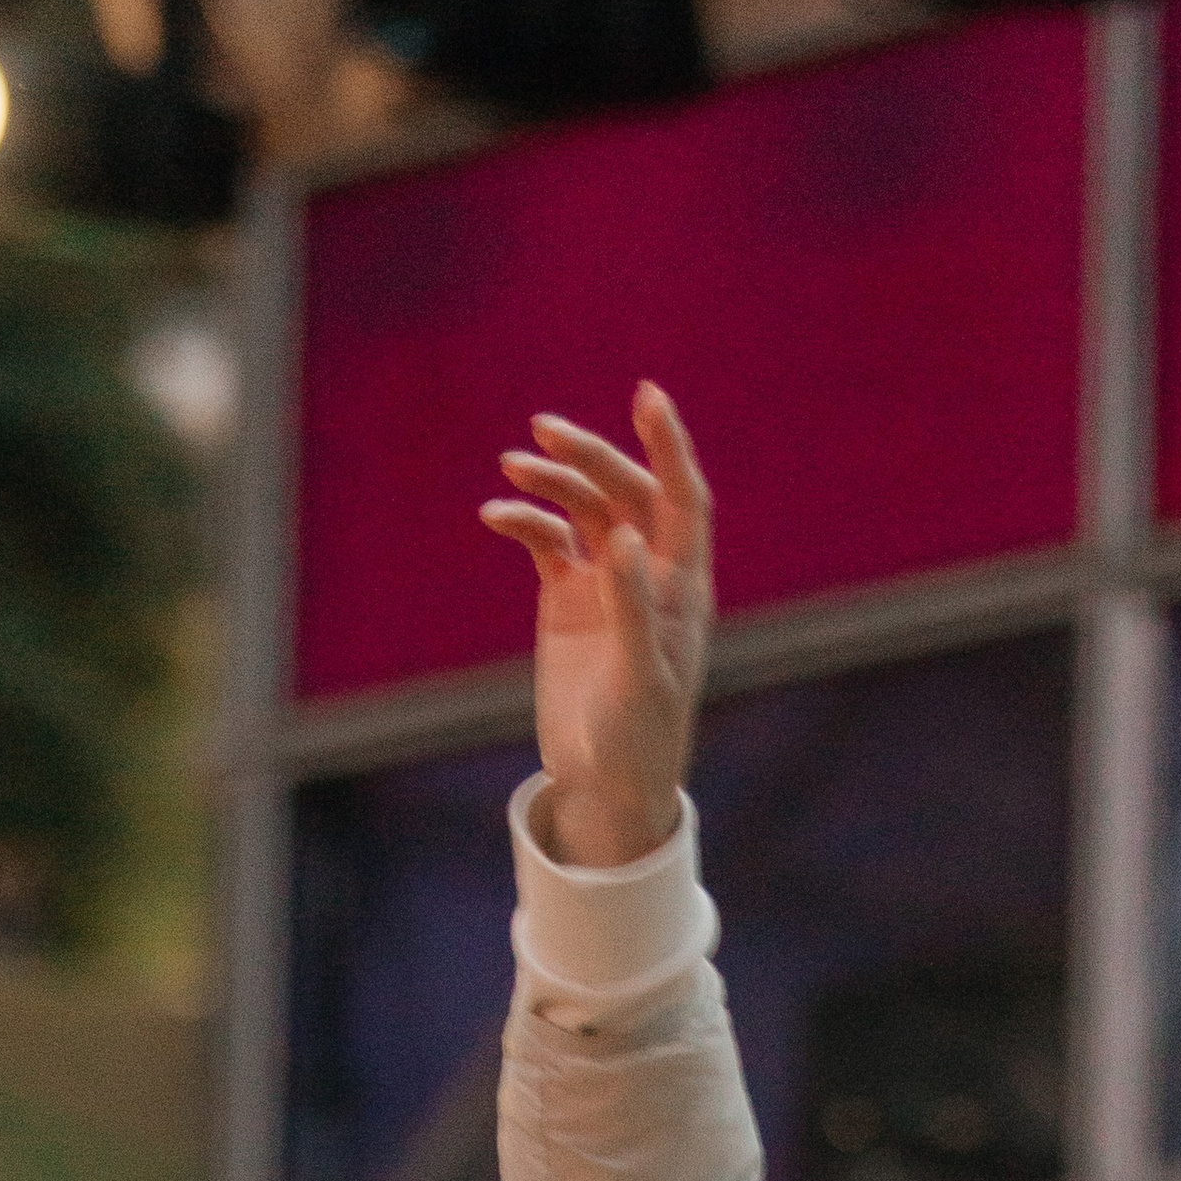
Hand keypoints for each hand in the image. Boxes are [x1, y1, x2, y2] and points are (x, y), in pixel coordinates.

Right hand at [481, 382, 713, 870]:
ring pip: (583, 509)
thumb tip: (621, 536)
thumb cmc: (638, 740)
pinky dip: (524, 523)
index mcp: (684, 587)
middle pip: (625, 492)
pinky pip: (546, 542)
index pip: (682, 499)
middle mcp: (649, 574)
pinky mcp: (567, 600)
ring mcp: (606, 583)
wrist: (606, 784)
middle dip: (591, 457)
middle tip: (546, 432)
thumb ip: (634, 607)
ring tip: (513, 466)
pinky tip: (495, 516)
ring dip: (551, 481)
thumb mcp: (639, 679)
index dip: (669, 447)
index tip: (647, 395)